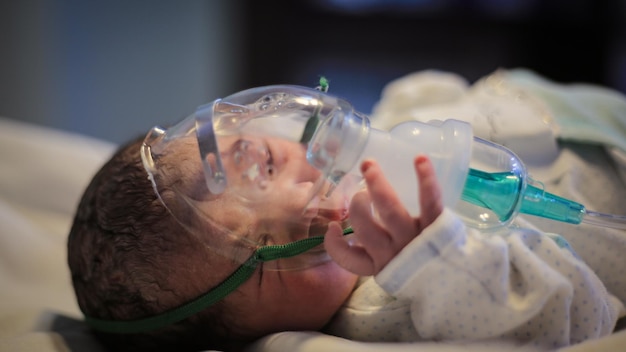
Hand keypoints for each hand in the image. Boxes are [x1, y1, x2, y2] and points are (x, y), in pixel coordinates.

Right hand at [324, 155, 442, 275]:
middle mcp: (393, 252)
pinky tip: (420, 159)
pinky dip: (425, 178)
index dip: (335, 244)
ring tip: (370, 168)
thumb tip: (341, 230)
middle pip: (366, 228)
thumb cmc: (422, 264)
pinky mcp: (437, 225)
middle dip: (357, 204)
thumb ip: (372, 252)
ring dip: (377, 185)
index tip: (333, 228)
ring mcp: (415, 239)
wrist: (463, 276)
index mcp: (379, 264)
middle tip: (358, 189)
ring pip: (390, 211)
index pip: (349, 258)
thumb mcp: (395, 268)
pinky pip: (430, 202)